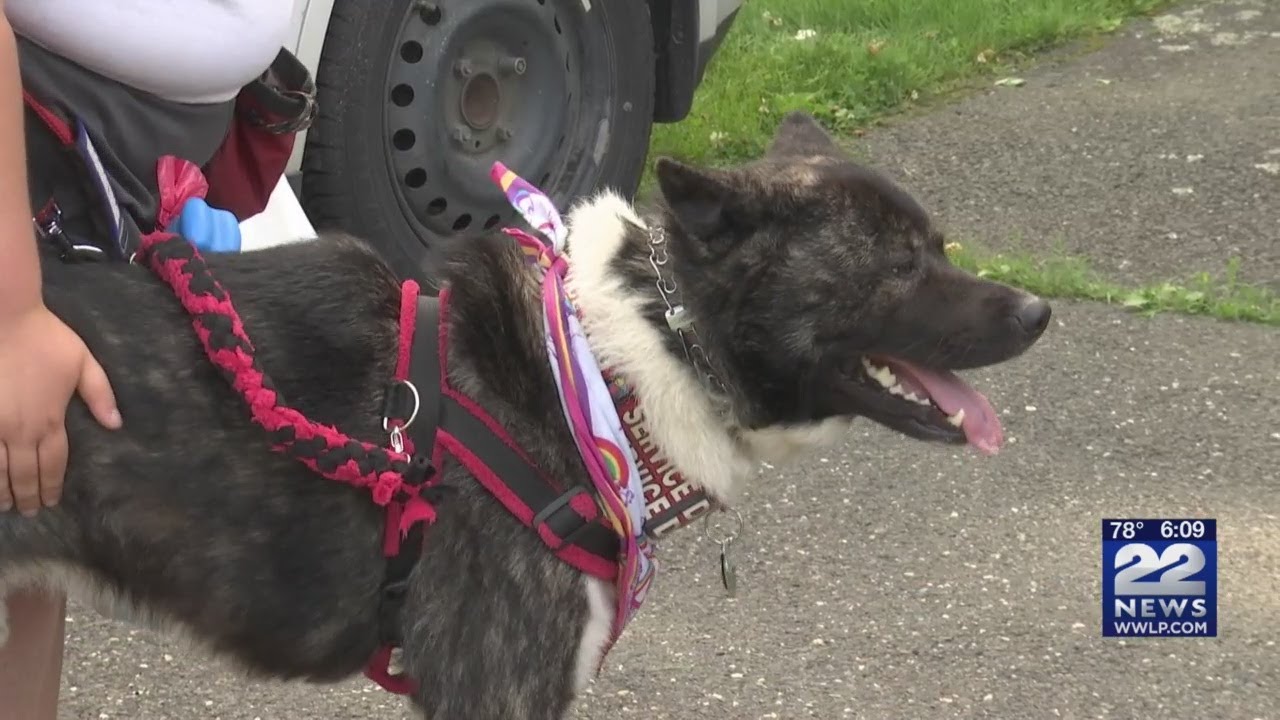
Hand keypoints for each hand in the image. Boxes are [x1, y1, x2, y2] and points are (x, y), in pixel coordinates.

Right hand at [0, 304, 120, 514]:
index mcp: (50, 420)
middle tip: (29, 512)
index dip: (52, 485)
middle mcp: (20, 430)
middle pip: (24, 473)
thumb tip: (116, 425)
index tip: (51, 501)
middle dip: (27, 496)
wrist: (2, 318)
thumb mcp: (83, 363)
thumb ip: (100, 395)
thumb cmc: (44, 338)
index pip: (54, 464)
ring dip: (0, 491)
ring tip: (4, 505)